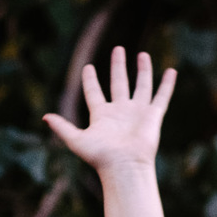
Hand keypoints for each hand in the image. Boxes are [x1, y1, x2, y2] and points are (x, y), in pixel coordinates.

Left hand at [43, 46, 175, 172]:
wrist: (124, 167)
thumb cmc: (100, 157)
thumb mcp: (76, 140)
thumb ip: (62, 127)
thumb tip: (45, 117)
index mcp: (101, 115)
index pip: (94, 92)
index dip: (90, 80)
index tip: (87, 67)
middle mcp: (120, 111)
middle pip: (119, 83)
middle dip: (118, 66)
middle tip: (118, 49)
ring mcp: (137, 112)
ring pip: (141, 85)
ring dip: (143, 70)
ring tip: (142, 54)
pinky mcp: (153, 116)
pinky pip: (161, 96)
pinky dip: (167, 84)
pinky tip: (171, 71)